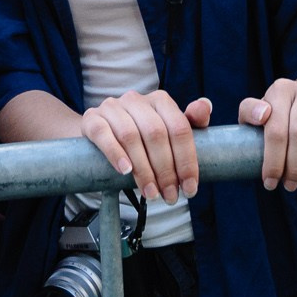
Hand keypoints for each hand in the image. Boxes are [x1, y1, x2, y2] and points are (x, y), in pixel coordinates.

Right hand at [81, 90, 211, 204]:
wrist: (99, 133)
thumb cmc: (140, 136)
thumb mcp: (166, 131)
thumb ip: (190, 123)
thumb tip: (204, 106)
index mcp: (160, 100)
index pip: (179, 128)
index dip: (186, 160)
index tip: (190, 188)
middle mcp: (136, 100)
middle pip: (156, 134)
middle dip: (166, 170)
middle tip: (169, 196)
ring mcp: (112, 107)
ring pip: (131, 136)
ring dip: (143, 170)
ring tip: (151, 193)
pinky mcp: (92, 119)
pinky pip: (103, 134)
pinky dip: (116, 154)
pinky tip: (125, 172)